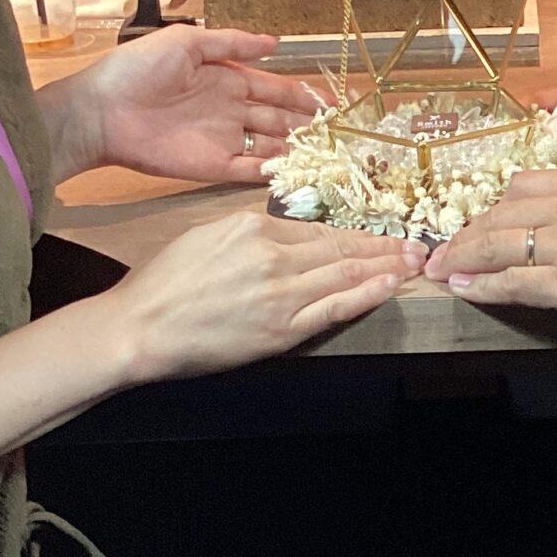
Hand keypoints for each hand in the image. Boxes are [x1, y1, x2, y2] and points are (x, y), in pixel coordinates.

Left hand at [70, 29, 322, 185]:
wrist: (101, 110)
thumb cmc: (137, 69)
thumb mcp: (186, 42)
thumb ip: (232, 43)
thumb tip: (274, 43)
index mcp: (226, 79)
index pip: (273, 88)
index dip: (303, 95)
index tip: (331, 103)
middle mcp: (229, 110)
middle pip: (278, 119)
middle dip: (306, 124)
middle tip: (338, 131)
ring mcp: (221, 140)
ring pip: (269, 145)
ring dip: (295, 149)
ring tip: (325, 153)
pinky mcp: (210, 166)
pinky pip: (247, 170)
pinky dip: (270, 171)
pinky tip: (295, 170)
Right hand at [117, 213, 423, 381]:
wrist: (139, 327)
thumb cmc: (162, 284)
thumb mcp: (205, 237)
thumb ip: (249, 232)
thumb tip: (283, 233)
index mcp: (252, 227)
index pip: (318, 227)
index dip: (356, 229)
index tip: (380, 229)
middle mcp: (272, 255)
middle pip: (340, 245)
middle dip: (384, 244)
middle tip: (417, 242)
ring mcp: (279, 294)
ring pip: (344, 273)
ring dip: (385, 266)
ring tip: (414, 262)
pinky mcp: (279, 330)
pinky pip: (333, 308)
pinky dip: (366, 294)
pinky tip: (389, 287)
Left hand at [423, 169, 556, 350]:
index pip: (526, 184)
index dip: (496, 206)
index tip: (482, 220)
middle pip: (501, 211)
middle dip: (467, 231)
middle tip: (443, 247)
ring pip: (495, 244)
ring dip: (460, 257)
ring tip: (437, 269)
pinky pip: (509, 281)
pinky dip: (479, 285)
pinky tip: (462, 288)